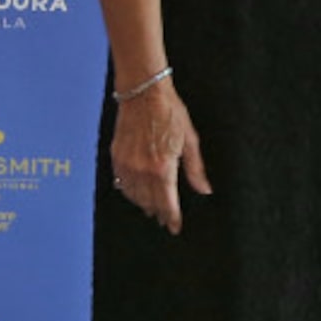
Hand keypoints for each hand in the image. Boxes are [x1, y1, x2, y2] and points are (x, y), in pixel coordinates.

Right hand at [110, 82, 210, 233]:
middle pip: (150, 203)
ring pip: (134, 196)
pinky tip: (136, 193)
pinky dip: (129, 192)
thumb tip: (204, 190)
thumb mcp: (190, 140)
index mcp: (163, 168)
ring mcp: (126, 164)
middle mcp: (142, 170)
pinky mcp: (116, 156)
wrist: (143, 93)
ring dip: (144, 204)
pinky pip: (121, 183)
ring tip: (152, 210)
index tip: (175, 227)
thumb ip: (195, 169)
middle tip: (165, 220)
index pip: (167, 204)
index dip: (172, 218)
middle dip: (159, 213)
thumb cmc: (170, 112)